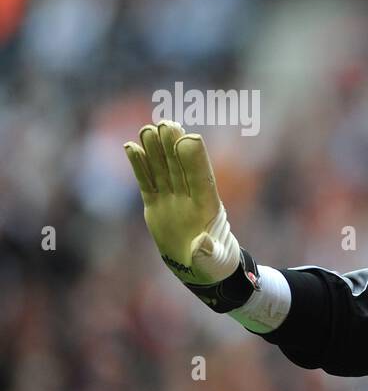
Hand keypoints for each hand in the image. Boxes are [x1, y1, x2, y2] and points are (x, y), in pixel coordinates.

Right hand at [123, 121, 241, 285]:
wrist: (197, 266)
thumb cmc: (212, 264)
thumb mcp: (213, 261)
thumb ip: (208, 253)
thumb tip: (202, 244)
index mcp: (208, 207)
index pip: (201, 178)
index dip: (195, 160)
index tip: (189, 138)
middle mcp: (189, 198)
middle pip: (180, 168)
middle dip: (173, 147)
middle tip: (167, 124)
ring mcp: (172, 199)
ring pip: (162, 170)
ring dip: (155, 150)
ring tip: (148, 129)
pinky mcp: (156, 204)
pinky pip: (147, 182)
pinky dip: (139, 166)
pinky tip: (131, 147)